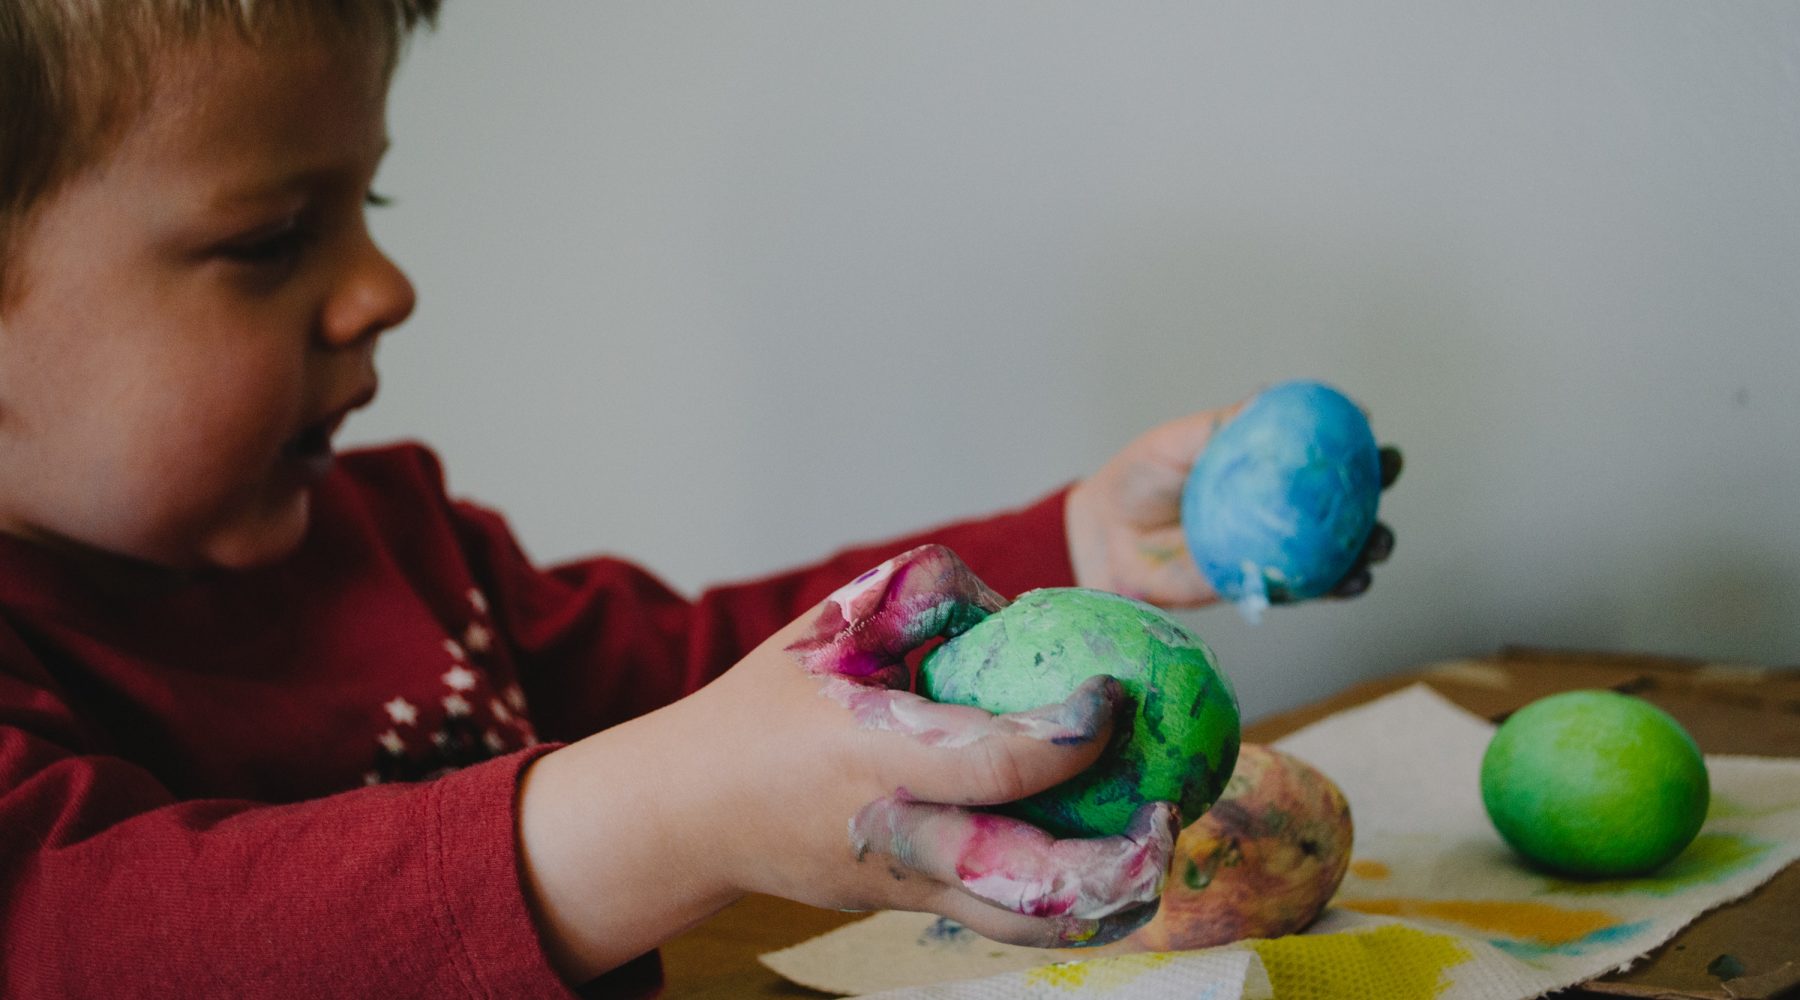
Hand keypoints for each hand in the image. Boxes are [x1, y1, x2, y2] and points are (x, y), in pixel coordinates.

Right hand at [519, 545, 1177, 982]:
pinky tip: (1119, 875)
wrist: (695, 810)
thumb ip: (925, 595)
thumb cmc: (769, 705)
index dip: (1068, 736)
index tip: (1110, 695)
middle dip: (1113, 860)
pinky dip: (1070, 909)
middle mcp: (896, 833)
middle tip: (1168, 809)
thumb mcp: (832, 625)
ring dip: (1107, 901)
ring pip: (1024, 923)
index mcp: (872, 755)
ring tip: (1160, 853)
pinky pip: (1005, 922)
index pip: (993, 765)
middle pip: (1025, 878)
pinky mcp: (912, 910)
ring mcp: (906, 886)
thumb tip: (1022, 602)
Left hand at [1065, 403, 1401, 606]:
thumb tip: (1267, 399)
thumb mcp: (1178, 442)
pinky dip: (1335, 587)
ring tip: (1378, 543)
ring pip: (1338, 547)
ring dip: (1369, 546)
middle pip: (1345, 497)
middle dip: (1376, 490)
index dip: (1353, 436)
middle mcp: (1280, 503)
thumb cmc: (1143, 477)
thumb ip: (1222, 426)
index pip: (1323, 447)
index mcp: (1267, 463)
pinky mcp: (1263, 584)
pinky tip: (1352, 582)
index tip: (1369, 426)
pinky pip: (1308, 588)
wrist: (1108, 535)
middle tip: (1384, 479)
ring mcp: (1275, 545)